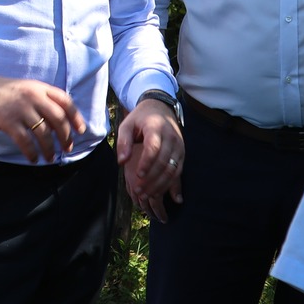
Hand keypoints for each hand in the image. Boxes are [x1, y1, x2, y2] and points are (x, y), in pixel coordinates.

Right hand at [0, 70, 83, 161]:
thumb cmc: (4, 91)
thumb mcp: (27, 89)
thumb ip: (42, 101)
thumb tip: (58, 124)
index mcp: (40, 88)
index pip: (65, 101)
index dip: (76, 117)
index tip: (80, 131)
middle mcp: (33, 97)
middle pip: (58, 119)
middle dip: (66, 136)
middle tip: (67, 148)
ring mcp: (21, 109)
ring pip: (43, 133)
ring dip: (49, 148)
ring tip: (50, 158)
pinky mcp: (8, 121)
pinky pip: (25, 141)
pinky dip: (31, 152)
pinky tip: (33, 159)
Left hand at [116, 100, 184, 221]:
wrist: (161, 108)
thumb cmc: (140, 118)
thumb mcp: (127, 125)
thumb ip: (123, 142)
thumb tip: (121, 162)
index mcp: (156, 127)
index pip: (153, 147)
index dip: (146, 163)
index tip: (137, 175)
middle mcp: (171, 136)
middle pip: (163, 161)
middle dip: (151, 179)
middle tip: (138, 191)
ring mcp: (179, 145)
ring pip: (172, 169)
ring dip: (160, 184)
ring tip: (146, 195)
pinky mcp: (182, 153)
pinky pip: (178, 171)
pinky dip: (169, 184)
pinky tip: (159, 192)